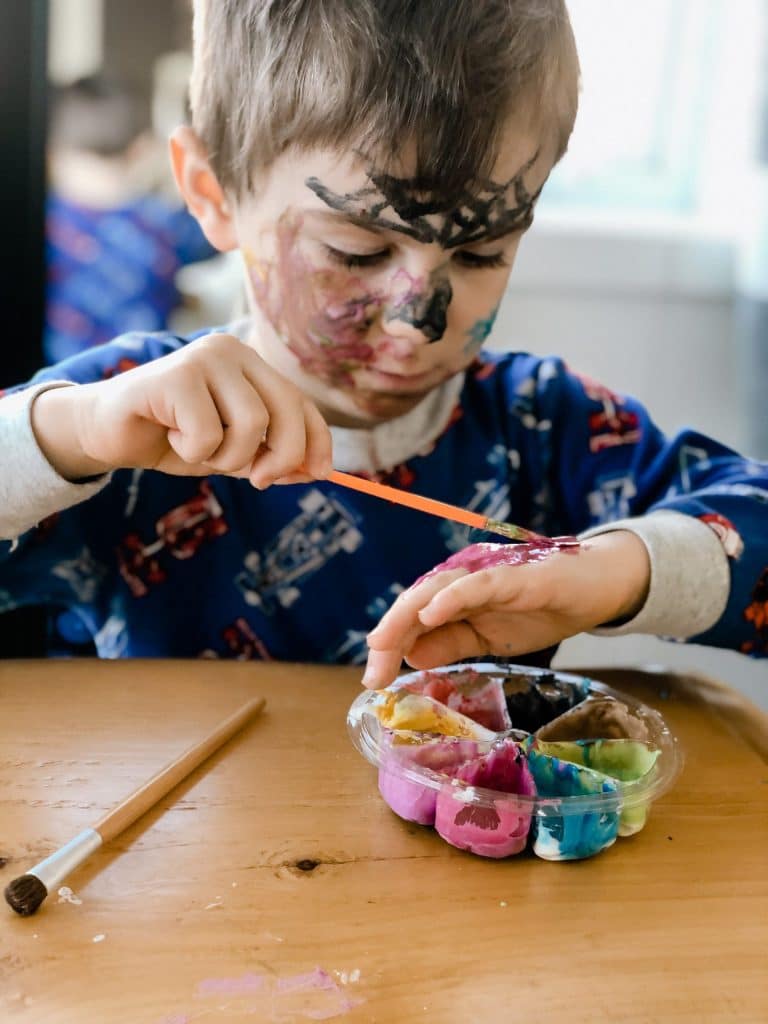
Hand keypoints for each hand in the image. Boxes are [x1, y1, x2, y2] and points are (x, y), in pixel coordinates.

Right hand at [31, 333, 332, 486]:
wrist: (111, 433)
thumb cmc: (176, 438)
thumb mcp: (233, 452)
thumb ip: (271, 457)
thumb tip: (316, 471)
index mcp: (251, 365)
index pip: (301, 401)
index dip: (317, 440)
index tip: (319, 474)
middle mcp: (231, 351)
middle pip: (285, 409)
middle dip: (282, 456)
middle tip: (258, 481)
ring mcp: (202, 357)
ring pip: (250, 424)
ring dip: (227, 457)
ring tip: (198, 449)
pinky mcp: (174, 375)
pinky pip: (207, 432)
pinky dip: (192, 451)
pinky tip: (171, 436)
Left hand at [362, 532, 649, 687]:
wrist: (595, 589)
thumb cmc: (541, 609)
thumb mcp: (490, 639)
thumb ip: (452, 644)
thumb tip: (412, 656)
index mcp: (457, 601)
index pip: (414, 620)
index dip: (390, 645)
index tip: (373, 680)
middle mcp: (465, 584)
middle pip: (416, 604)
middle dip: (390, 636)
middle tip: (373, 674)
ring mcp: (490, 578)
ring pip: (438, 589)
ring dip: (408, 615)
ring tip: (383, 639)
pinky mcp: (518, 577)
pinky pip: (481, 584)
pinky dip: (454, 595)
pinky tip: (432, 612)